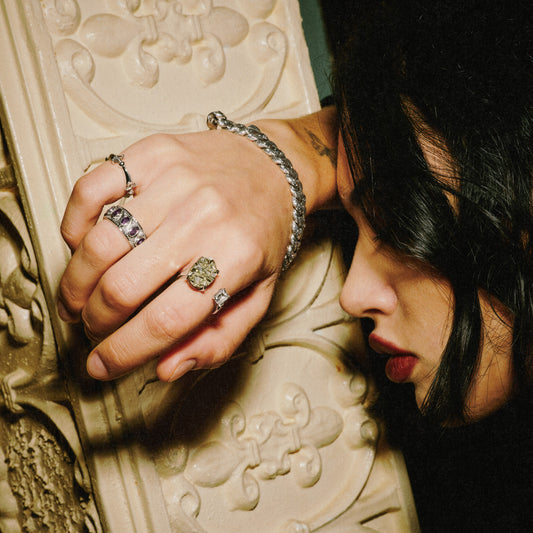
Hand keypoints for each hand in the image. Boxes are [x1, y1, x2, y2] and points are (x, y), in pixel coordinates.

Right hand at [58, 127, 294, 381]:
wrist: (273, 168)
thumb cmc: (262, 233)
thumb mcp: (259, 294)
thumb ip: (219, 338)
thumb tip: (167, 368)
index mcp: (235, 257)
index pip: (165, 321)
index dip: (124, 353)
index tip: (101, 365)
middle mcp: (203, 217)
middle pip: (123, 286)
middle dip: (97, 321)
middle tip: (95, 328)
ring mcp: (174, 180)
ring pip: (99, 243)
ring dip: (76, 283)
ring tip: (79, 299)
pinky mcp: (150, 154)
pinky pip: (89, 190)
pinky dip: (74, 225)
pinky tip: (82, 246)